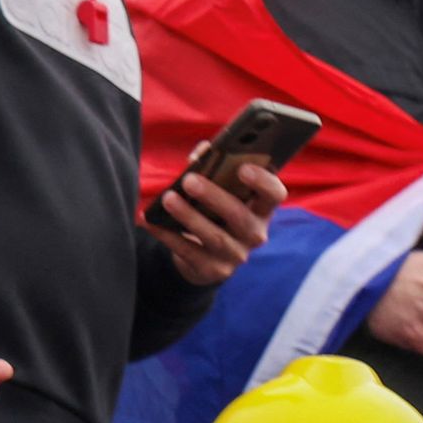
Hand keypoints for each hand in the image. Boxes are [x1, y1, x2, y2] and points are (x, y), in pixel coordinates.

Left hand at [143, 155, 283, 287]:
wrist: (204, 256)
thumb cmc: (212, 211)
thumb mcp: (218, 190)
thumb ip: (212, 168)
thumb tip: (201, 152)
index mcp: (260, 209)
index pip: (274, 195)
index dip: (263, 182)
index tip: (243, 168)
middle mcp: (254, 234)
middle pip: (240, 217)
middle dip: (214, 197)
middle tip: (189, 180)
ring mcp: (235, 255)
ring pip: (214, 236)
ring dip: (189, 216)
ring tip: (168, 198)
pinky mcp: (213, 270)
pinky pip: (188, 251)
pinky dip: (166, 234)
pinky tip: (148, 220)